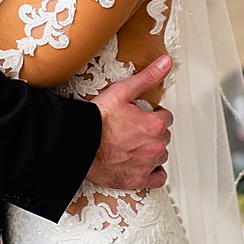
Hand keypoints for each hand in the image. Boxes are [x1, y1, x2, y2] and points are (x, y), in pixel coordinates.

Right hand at [86, 56, 174, 190]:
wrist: (77, 143)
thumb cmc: (96, 120)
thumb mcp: (122, 91)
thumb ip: (148, 77)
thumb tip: (165, 63)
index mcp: (154, 125)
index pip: (166, 118)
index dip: (153, 114)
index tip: (142, 115)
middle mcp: (154, 147)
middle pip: (164, 137)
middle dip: (153, 132)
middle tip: (134, 129)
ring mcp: (146, 165)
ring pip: (160, 156)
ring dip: (152, 150)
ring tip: (135, 144)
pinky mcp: (136, 180)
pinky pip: (157, 178)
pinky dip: (153, 172)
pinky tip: (143, 164)